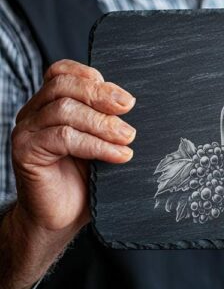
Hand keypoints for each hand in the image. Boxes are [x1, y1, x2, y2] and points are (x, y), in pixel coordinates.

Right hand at [11, 59, 135, 236]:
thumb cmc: (84, 177)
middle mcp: (33, 112)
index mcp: (49, 103)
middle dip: (101, 95)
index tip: (123, 95)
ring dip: (103, 123)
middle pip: (64, 86)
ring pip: (65, 110)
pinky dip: (96, 144)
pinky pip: (63, 138)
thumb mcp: (100, 140)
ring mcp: (26, 131)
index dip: (91, 75)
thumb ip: (107, 117)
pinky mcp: (25, 152)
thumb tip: (133, 102)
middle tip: (128, 107)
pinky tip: (118, 155)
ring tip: (128, 137)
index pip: (63, 72)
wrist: (60, 216)